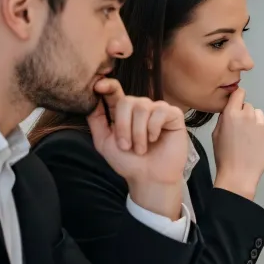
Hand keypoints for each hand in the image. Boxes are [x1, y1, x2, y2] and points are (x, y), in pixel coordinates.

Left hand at [87, 78, 186, 217]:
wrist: (149, 177)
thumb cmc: (129, 162)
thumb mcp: (104, 142)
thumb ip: (96, 120)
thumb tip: (89, 100)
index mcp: (123, 111)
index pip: (114, 91)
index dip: (107, 85)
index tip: (98, 86)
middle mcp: (140, 107)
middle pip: (127, 101)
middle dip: (123, 126)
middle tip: (126, 146)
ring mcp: (157, 110)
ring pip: (143, 107)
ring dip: (138, 132)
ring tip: (141, 148)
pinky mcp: (173, 115)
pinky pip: (160, 111)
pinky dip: (154, 128)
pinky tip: (155, 140)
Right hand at [212, 87, 263, 200]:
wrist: (239, 174)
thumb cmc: (225, 156)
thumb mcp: (216, 133)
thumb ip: (225, 117)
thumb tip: (230, 109)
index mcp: (231, 114)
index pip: (239, 93)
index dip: (238, 98)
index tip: (238, 103)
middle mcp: (248, 115)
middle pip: (249, 106)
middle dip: (245, 115)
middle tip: (241, 130)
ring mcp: (261, 124)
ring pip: (259, 115)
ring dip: (255, 122)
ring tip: (250, 138)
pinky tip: (257, 143)